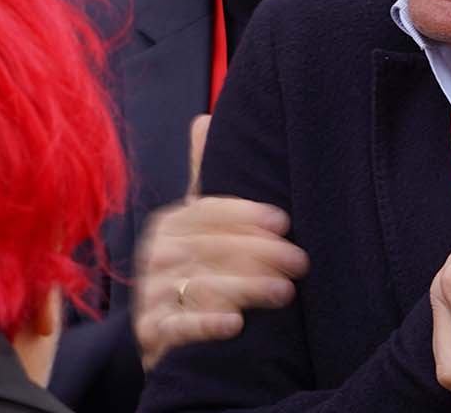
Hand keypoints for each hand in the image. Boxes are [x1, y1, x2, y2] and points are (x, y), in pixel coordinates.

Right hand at [132, 115, 308, 369]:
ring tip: (285, 292)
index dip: (245, 215)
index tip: (284, 222)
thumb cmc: (197, 268)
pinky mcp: (151, 333)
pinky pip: (178, 327)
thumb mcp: (200, 223)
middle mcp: (156, 255)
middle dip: (258, 254)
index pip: (206, 212)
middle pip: (209, 248)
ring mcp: (151, 295)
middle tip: (300, 263)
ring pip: (199, 285)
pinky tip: (236, 324)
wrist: (169, 334)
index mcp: (170, 224)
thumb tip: (204, 118)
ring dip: (244, 288)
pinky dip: (206, 324)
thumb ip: (206, 176)